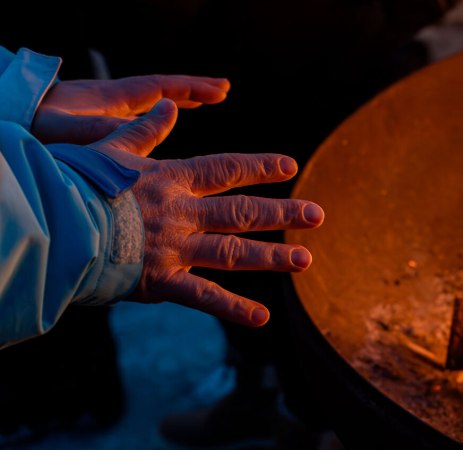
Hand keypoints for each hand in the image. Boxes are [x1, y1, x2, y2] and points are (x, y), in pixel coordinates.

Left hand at [33, 75, 228, 143]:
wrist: (8, 117)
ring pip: (148, 101)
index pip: (160, 86)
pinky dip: (156, 113)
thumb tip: (146, 127)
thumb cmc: (34, 127)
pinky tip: (162, 122)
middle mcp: (110, 100)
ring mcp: (102, 109)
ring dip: (176, 99)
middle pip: (159, 89)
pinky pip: (136, 113)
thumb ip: (106, 129)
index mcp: (110, 98)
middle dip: (192, 89)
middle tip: (223, 89)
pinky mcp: (93, 122)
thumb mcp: (71, 130)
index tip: (221, 90)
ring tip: (201, 101)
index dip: (192, 88)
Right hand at [90, 99, 321, 325]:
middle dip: (283, 213)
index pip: (224, 169)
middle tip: (318, 215)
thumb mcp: (111, 149)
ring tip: (304, 260)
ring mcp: (175, 248)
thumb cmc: (74, 184)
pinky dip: (233, 309)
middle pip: (241, 212)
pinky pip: (204, 297)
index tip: (289, 166)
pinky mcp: (160, 280)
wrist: (52, 223)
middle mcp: (181, 214)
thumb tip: (169, 107)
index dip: (259, 167)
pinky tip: (262, 318)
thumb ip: (145, 131)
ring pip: (233, 252)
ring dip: (271, 257)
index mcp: (170, 181)